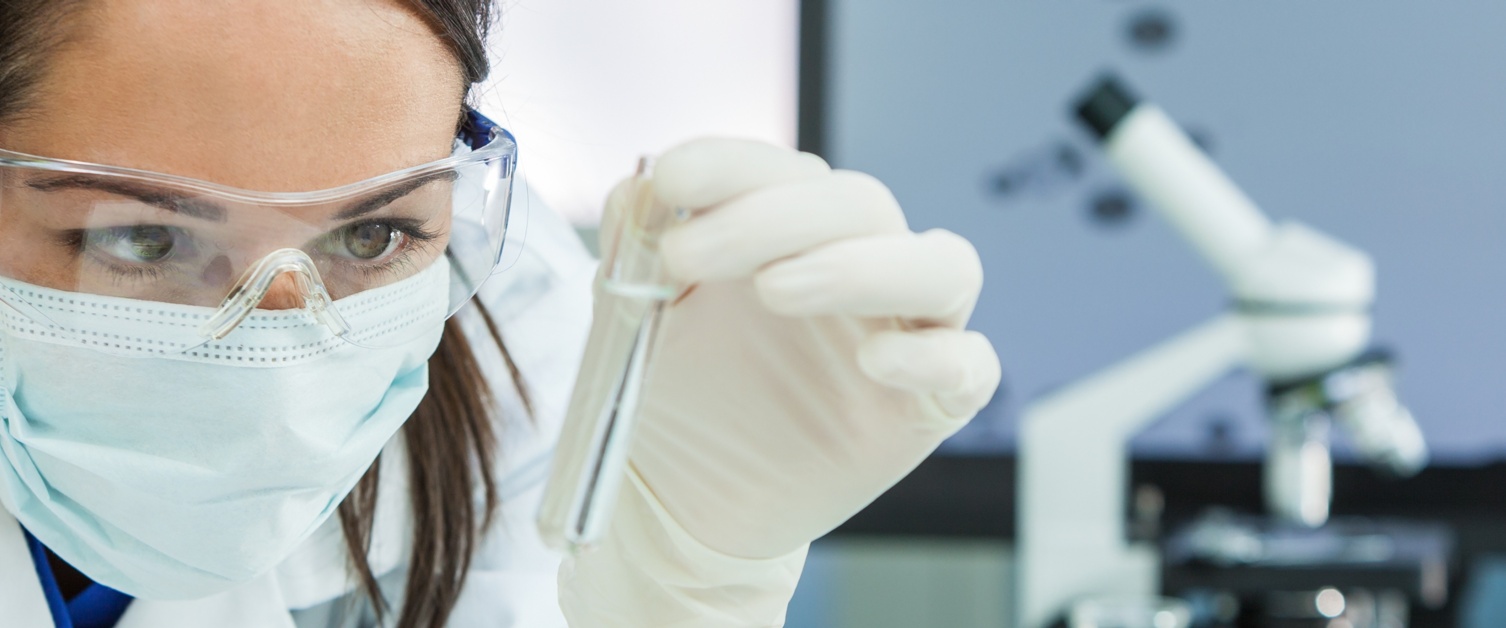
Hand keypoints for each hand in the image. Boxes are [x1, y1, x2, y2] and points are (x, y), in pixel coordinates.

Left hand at [618, 138, 1001, 558]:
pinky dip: (934, 356)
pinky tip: (873, 361)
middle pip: (862, 205)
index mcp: (794, 231)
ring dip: (860, 265)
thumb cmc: (675, 393)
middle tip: (685, 255)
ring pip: (939, 267)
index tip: (672, 178)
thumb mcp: (636, 314)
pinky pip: (971, 366)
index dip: (734, 164)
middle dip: (771, 217)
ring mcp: (906, 332)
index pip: (787, 171)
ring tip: (774, 289)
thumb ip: (637, 246)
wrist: (685, 500)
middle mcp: (861, 267)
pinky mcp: (930, 407)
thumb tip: (640, 184)